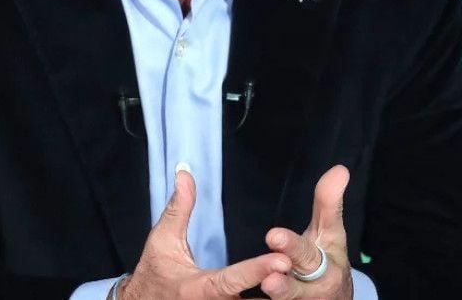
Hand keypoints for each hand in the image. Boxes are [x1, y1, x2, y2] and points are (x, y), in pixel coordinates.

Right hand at [122, 168, 292, 298]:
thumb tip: (185, 174)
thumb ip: (178, 209)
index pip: (232, 280)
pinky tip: (291, 290)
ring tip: (306, 281)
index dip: (257, 270)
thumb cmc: (154, 273)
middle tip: (305, 270)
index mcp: (199, 289)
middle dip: (279, 287)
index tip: (282, 259)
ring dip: (279, 297)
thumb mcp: (162, 240)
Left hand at [259, 165, 353, 299]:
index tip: (273, 236)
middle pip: (297, 288)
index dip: (291, 246)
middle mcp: (314, 290)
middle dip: (284, 284)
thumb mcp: (329, 232)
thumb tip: (340, 169)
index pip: (307, 254)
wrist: (332, 299)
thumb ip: (328, 203)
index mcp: (325, 265)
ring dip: (277, 299)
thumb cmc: (327, 259)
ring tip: (265, 288)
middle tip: (268, 279)